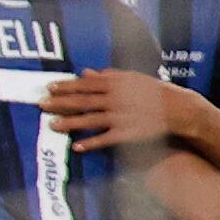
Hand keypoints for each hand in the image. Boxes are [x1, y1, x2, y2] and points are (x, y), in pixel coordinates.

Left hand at [40, 69, 177, 148]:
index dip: (66, 86)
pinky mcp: (129, 133)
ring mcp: (122, 116)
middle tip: (40, 104)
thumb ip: (108, 76)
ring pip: (90, 120)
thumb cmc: (153, 92)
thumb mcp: (132, 78)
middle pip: (83, 101)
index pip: (86, 84)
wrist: (179, 109)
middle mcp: (117, 99)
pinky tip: (76, 146)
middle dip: (60, 103)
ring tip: (51, 125)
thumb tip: (85, 72)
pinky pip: (106, 139)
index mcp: (118, 83)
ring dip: (69, 123)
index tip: (49, 87)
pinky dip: (91, 143)